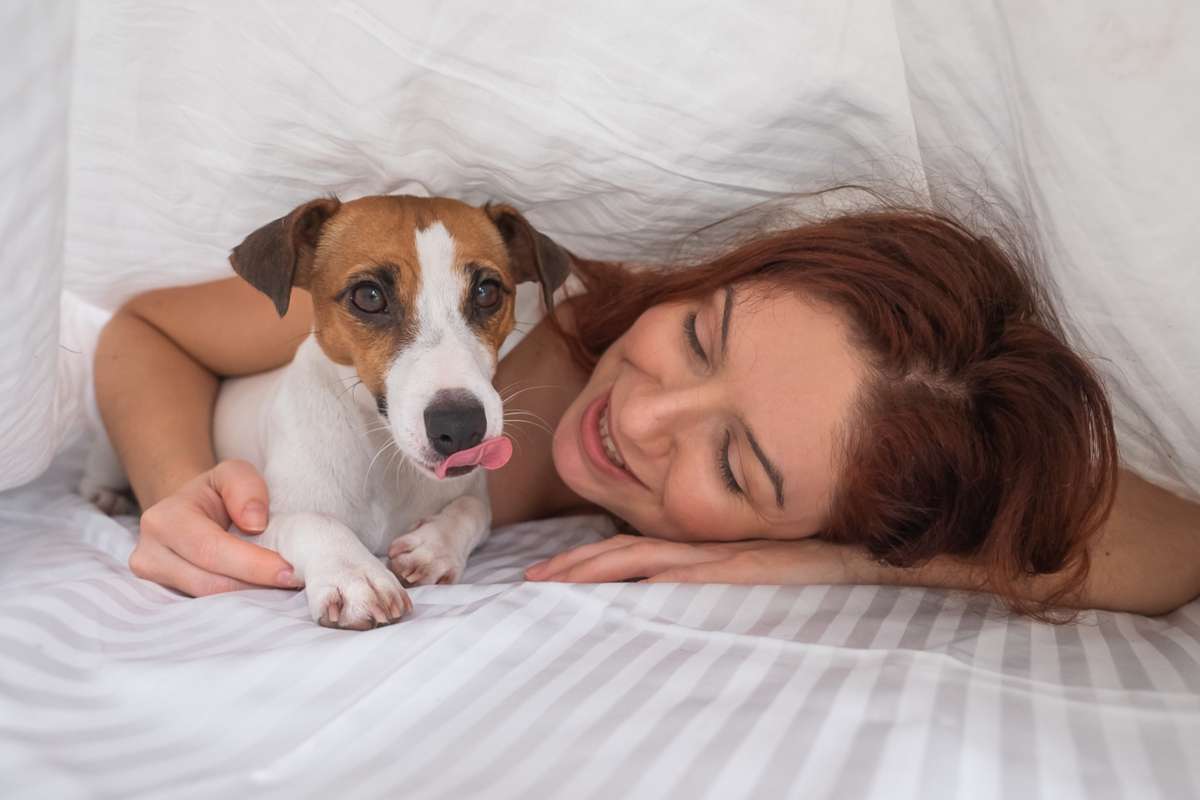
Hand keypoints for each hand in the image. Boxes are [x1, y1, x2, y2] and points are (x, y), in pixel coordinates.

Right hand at [129, 459, 301, 595]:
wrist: (188, 513)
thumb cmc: (215, 494)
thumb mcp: (233, 474)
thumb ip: (246, 487)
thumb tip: (255, 523)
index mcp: (165, 519)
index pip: (212, 550)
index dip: (253, 564)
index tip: (289, 570)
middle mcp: (149, 554)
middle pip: (209, 583)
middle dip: (255, 586)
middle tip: (293, 582)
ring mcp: (152, 583)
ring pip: (207, 601)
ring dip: (248, 599)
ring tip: (279, 589)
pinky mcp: (163, 600)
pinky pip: (203, 610)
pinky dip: (235, 605)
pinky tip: (259, 597)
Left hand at [523, 533, 858, 584]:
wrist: (846, 552)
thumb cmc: (796, 566)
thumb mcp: (738, 574)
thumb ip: (700, 580)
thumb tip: (653, 596)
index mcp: (691, 550)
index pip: (625, 551)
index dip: (584, 560)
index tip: (546, 573)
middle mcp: (695, 549)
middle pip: (622, 551)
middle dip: (574, 565)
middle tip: (532, 578)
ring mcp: (716, 558)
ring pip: (644, 558)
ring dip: (599, 569)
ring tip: (560, 581)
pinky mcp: (740, 569)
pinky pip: (693, 573)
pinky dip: (661, 578)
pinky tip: (633, 586)